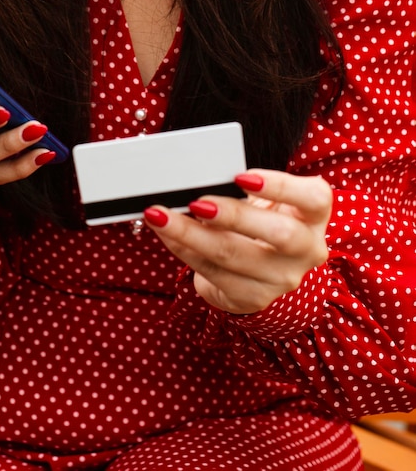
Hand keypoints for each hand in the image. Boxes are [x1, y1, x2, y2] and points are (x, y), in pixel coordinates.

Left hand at [143, 169, 331, 313]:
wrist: (263, 270)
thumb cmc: (261, 221)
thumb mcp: (264, 201)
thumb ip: (243, 188)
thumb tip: (200, 179)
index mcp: (313, 216)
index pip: (314, 198)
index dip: (280, 186)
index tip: (241, 176)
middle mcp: (306, 250)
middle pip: (279, 234)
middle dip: (233, 216)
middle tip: (197, 202)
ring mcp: (281, 279)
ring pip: (233, 255)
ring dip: (189, 233)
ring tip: (161, 215)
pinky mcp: (251, 298)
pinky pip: (209, 271)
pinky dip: (181, 248)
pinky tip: (164, 232)